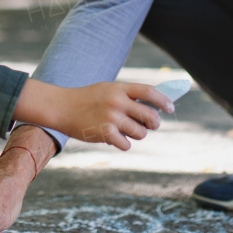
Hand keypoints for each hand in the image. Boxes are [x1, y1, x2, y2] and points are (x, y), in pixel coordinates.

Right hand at [14, 79, 172, 149]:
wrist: (61, 107)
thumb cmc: (87, 99)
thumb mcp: (107, 89)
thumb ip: (127, 96)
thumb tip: (153, 106)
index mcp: (119, 88)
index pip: (149, 92)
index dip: (163, 101)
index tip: (171, 108)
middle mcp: (117, 102)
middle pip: (150, 115)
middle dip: (154, 123)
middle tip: (152, 125)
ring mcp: (111, 118)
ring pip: (140, 132)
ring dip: (137, 134)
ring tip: (125, 130)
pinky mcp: (105, 133)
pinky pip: (126, 144)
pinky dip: (123, 143)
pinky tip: (114, 138)